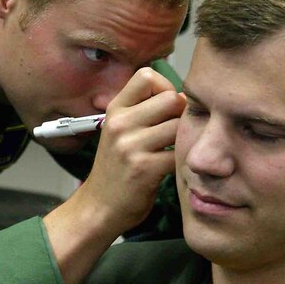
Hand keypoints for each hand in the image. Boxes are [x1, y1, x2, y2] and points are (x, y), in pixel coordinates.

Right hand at [75, 67, 185, 235]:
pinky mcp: (144, 169)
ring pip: (178, 126)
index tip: (167, 107)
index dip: (166, 87)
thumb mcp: (119, 131)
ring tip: (177, 150)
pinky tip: (176, 168)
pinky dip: (183, 161)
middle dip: (181, 113)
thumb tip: (180, 95)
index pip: (147, 76)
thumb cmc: (117, 168)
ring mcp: (131, 146)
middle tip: (177, 131)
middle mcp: (120, 124)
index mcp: (115, 110)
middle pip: (170, 99)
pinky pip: (178, 154)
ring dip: (185, 139)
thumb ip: (142, 110)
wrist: (99, 207)